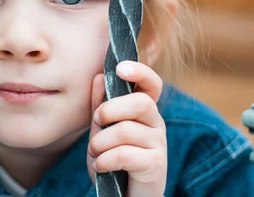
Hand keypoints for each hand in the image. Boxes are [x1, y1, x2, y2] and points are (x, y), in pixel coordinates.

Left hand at [87, 61, 166, 196]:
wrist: (121, 195)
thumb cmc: (113, 160)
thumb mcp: (101, 130)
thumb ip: (100, 105)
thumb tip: (99, 76)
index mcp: (143, 110)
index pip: (152, 84)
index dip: (140, 72)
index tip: (120, 69)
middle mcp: (156, 123)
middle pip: (141, 103)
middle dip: (110, 109)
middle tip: (97, 121)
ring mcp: (158, 144)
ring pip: (126, 130)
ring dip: (101, 142)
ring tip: (95, 152)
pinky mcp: (156, 165)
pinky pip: (124, 154)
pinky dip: (105, 160)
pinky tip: (100, 166)